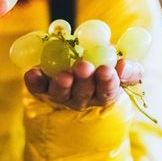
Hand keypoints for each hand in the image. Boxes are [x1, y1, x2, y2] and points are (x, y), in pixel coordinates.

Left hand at [23, 58, 143, 109]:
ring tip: (64, 75)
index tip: (107, 71)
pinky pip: (37, 87)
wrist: (75, 62)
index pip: (106, 92)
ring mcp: (60, 95)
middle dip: (84, 81)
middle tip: (84, 67)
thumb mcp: (119, 67)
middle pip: (82, 94)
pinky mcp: (42, 88)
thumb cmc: (103, 65)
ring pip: (61, 93)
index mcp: (102, 93)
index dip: (107, 83)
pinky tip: (32, 73)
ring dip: (62, 84)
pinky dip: (35, 81)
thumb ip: (129, 69)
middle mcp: (80, 98)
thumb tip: (122, 66)